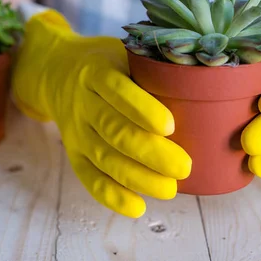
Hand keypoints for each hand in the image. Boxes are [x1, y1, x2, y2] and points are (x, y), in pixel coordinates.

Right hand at [11, 9, 190, 217]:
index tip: (171, 126)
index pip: (118, 90)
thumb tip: (204, 90)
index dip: (143, 110)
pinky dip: (112, 196)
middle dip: (150, 153)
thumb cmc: (108, 63)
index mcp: (97, 72)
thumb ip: (152, 69)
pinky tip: (138, 207)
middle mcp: (82, 102)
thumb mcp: (125, 53)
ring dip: (137, 178)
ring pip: (104, 158)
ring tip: (170, 190)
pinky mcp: (73, 152)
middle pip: (114, 130)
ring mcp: (75, 130)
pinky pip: (89, 177)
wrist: (56, 72)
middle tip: (184, 167)